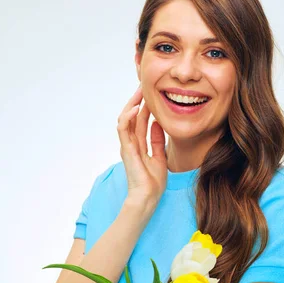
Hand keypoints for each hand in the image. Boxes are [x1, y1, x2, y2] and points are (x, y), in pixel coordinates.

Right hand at [117, 84, 167, 205]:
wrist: (148, 197)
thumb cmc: (153, 182)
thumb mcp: (160, 156)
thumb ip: (157, 140)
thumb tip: (158, 123)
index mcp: (138, 145)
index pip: (139, 120)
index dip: (144, 106)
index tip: (151, 93)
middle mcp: (130, 143)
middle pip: (131, 116)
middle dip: (137, 100)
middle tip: (144, 85)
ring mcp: (127, 146)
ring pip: (125, 119)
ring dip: (131, 104)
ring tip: (139, 91)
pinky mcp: (126, 149)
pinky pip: (123, 129)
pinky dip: (128, 116)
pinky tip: (136, 107)